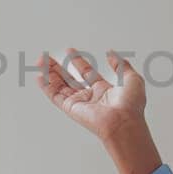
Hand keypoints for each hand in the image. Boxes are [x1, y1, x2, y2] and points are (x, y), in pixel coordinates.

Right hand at [38, 49, 162, 173]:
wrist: (123, 122)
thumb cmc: (130, 106)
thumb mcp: (132, 78)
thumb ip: (121, 65)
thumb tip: (111, 54)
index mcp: (104, 90)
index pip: (87, 73)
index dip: (78, 61)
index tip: (70, 51)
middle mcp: (90, 97)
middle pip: (70, 80)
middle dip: (58, 68)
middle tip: (49, 58)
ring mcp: (80, 103)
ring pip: (60, 86)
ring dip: (49, 74)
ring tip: (41, 62)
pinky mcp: (71, 108)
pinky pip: (55, 96)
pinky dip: (46, 87)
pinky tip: (40, 77)